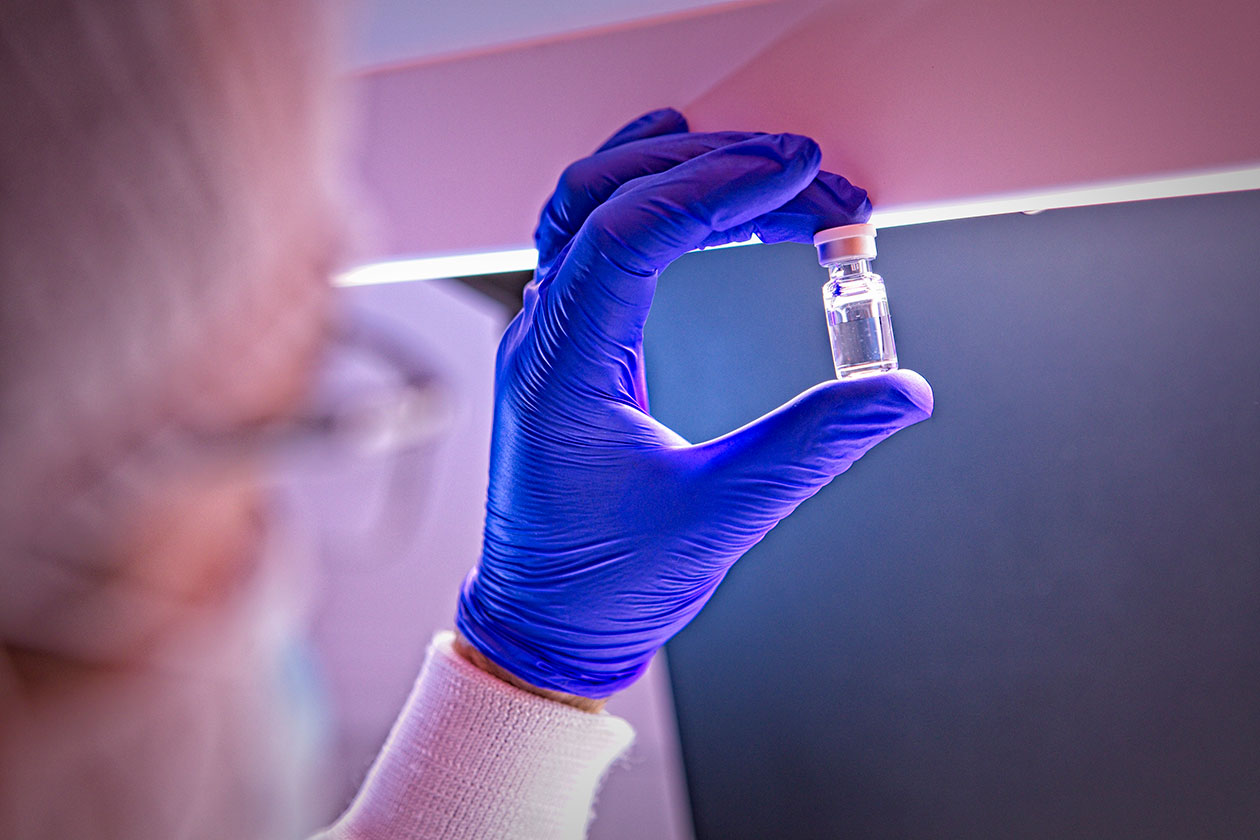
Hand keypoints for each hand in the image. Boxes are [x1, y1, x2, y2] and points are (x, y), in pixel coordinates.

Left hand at [457, 109, 932, 698]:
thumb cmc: (604, 585)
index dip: (716, 188)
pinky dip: (652, 199)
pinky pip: (597, 241)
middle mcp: (544, 337)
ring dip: (684, 174)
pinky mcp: (570, 344)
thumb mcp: (717, 517)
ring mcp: (549, 335)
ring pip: (596, 207)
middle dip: (717, 169)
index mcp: (563, 372)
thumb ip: (809, 447)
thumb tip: (898, 390)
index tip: (797, 171)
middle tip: (814, 177)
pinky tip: (694, 176)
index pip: (627, 236)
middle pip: (611, 199)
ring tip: (776, 174)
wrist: (544, 626)